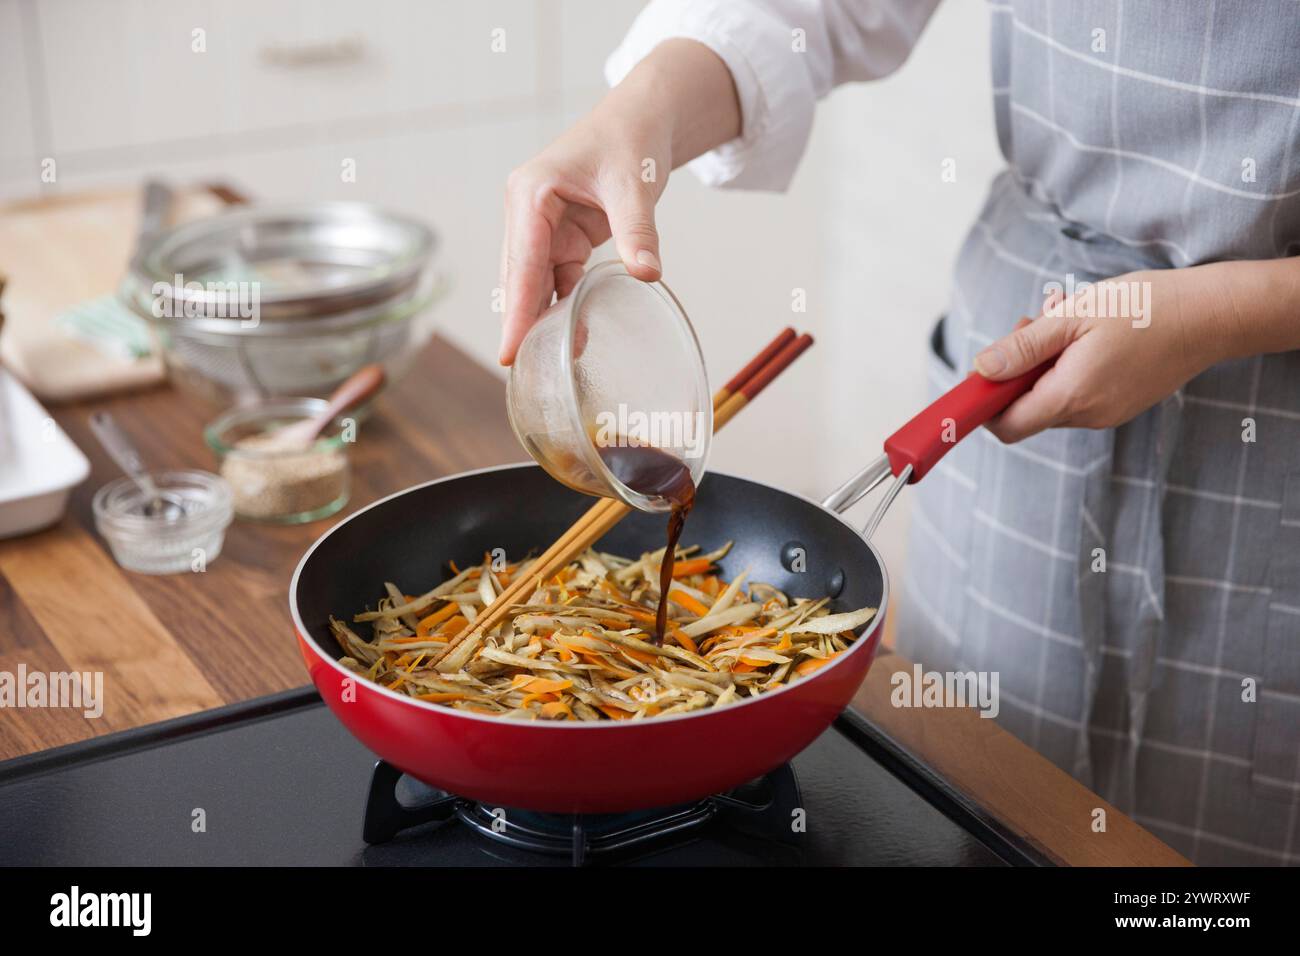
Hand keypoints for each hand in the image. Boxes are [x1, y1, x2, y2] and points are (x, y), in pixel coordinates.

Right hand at [497, 38, 740, 365]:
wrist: (642, 118)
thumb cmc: (630, 138)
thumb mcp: (634, 184)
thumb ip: (638, 231)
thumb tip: (648, 275)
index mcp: (531, 193)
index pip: (520, 262)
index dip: (515, 310)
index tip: (508, 352)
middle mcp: (527, 212)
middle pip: (519, 278)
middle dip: (521, 323)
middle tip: (525, 373)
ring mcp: (541, 227)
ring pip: (536, 283)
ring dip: (542, 319)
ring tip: (548, 366)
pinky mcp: (562, 238)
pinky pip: (558, 280)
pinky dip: (565, 307)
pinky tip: (573, 337)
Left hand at [973, 269, 1225, 442]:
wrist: (1212, 315)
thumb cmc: (1144, 308)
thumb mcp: (1072, 317)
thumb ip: (1023, 347)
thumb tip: (982, 369)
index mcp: (1071, 396)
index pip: (1007, 426)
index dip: (985, 404)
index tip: (986, 371)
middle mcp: (1089, 415)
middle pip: (1027, 408)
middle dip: (1018, 368)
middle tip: (1033, 322)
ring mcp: (1108, 413)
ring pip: (1053, 395)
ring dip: (1045, 360)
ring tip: (1064, 314)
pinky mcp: (1122, 403)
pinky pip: (1079, 391)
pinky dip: (1070, 364)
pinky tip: (1087, 330)